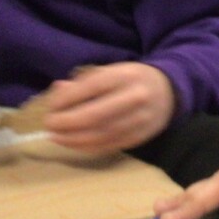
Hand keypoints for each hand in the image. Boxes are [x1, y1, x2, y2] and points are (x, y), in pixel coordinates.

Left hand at [42, 61, 175, 153]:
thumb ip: (85, 81)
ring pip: (100, 135)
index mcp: (125, 75)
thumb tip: (58, 90)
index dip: (66, 99)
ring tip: (56, 136)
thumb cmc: (133, 79)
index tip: (51, 107)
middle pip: (94, 115)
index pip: (91, 87)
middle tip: (49, 125)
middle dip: (66, 123)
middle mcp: (134, 97)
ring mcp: (139, 119)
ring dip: (73, 139)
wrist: (169, 91)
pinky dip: (87, 147)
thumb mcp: (112, 71)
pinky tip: (74, 144)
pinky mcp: (140, 137)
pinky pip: (109, 146)